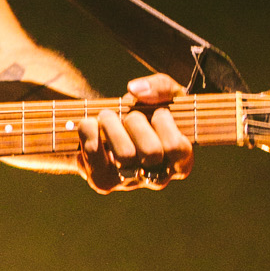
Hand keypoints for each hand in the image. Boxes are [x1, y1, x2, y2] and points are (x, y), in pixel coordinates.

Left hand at [79, 73, 192, 193]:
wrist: (114, 132)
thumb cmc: (149, 113)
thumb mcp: (165, 95)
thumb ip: (161, 87)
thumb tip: (135, 90)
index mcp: (180, 163)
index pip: (176, 147)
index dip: (163, 121)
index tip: (156, 113)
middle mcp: (157, 179)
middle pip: (151, 152)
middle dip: (136, 122)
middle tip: (128, 115)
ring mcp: (130, 183)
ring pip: (124, 155)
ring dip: (112, 125)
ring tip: (107, 117)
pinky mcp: (103, 182)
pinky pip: (94, 159)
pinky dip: (89, 134)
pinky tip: (91, 126)